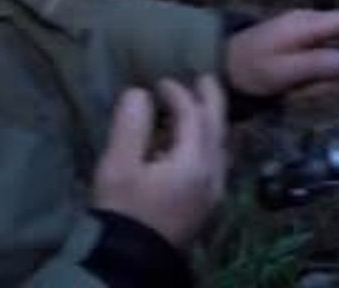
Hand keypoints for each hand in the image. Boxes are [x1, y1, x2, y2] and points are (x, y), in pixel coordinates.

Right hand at [91, 75, 227, 248]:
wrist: (131, 259)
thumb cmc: (123, 209)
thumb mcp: (118, 165)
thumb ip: (131, 125)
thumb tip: (139, 93)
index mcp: (194, 161)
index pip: (193, 115)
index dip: (178, 94)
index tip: (160, 82)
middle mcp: (213, 174)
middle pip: (218, 127)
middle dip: (211, 100)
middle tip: (204, 78)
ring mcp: (213, 191)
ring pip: (220, 145)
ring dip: (210, 121)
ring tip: (198, 105)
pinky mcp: (206, 203)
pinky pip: (215, 161)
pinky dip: (207, 141)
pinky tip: (191, 141)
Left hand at [225, 9, 338, 99]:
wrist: (221, 64)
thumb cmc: (250, 68)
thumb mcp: (282, 72)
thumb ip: (317, 65)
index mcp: (307, 26)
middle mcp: (311, 25)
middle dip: (335, 74)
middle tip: (308, 92)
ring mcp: (307, 35)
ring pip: (334, 61)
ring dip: (321, 82)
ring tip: (295, 92)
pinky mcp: (303, 47)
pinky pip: (321, 65)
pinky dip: (313, 82)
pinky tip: (294, 90)